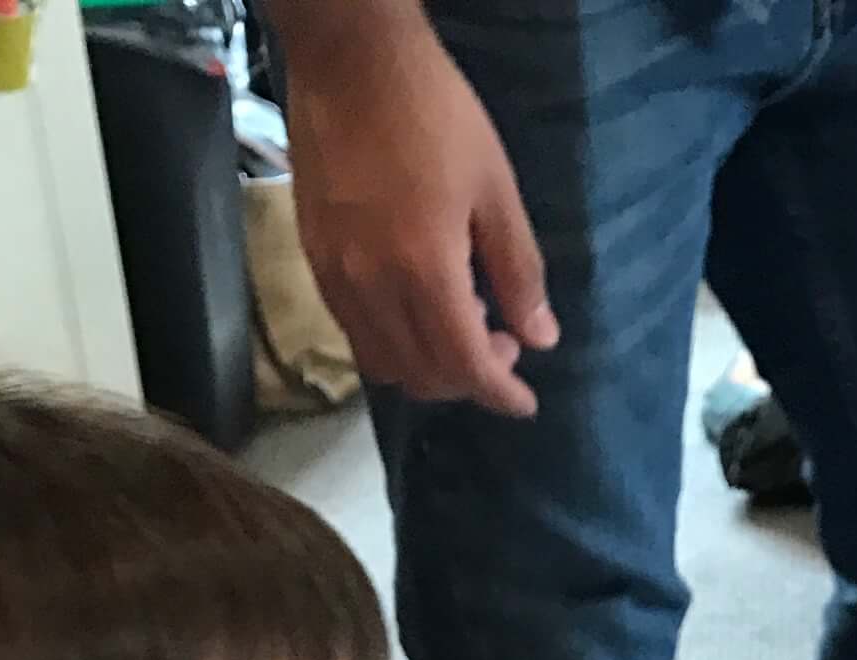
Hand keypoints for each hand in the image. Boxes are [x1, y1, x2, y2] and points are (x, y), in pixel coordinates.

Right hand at [283, 5, 556, 417]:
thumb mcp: (495, 188)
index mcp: (425, 270)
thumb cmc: (434, 113)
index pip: (464, 365)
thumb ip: (518, 270)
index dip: (499, 394)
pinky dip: (391, 343)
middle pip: (422, 376)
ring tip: (459, 326)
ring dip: (427, 367)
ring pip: (383, 363)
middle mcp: (374, 288)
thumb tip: (541, 338)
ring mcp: (337, 277)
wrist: (350, 61)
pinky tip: (416, 308)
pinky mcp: (315, 261)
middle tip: (501, 344)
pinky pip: (354, 333)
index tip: (524, 403)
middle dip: (468, 378)